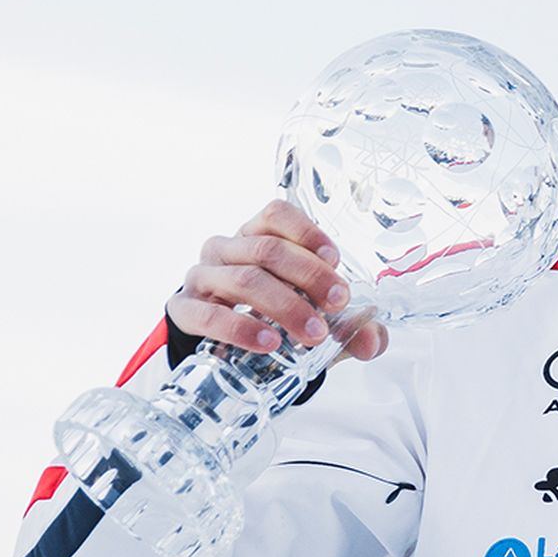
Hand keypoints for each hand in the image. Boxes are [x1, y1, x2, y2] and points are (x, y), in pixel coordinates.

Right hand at [167, 200, 388, 360]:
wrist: (218, 339)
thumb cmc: (268, 312)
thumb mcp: (309, 312)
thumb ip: (346, 325)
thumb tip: (373, 341)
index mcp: (255, 235)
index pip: (276, 214)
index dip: (307, 232)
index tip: (336, 260)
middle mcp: (226, 248)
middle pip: (267, 250)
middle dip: (309, 276)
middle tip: (338, 304)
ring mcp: (201, 277)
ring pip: (243, 278)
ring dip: (283, 305)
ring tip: (312, 333)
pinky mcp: (184, 310)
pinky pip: (207, 315)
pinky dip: (240, 328)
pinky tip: (267, 342)